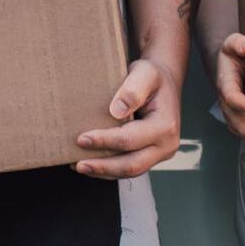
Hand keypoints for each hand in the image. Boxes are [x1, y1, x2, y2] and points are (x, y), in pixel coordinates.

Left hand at [74, 59, 180, 178]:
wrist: (164, 81)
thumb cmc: (152, 76)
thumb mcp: (145, 73)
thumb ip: (132, 90)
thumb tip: (116, 112)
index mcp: (166, 126)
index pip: (130, 140)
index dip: (104, 141)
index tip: (81, 138)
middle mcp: (167, 144)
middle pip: (132, 165)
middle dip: (103, 166)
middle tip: (78, 164)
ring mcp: (161, 153)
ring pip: (130, 171)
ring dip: (104, 172)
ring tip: (80, 166)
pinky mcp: (152, 156)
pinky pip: (130, 168)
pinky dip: (110, 169)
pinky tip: (92, 164)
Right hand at [217, 33, 244, 145]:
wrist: (232, 62)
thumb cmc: (234, 52)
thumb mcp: (234, 42)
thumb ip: (239, 43)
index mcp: (225, 83)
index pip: (230, 97)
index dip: (242, 105)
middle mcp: (227, 102)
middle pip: (238, 123)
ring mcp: (235, 113)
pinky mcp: (244, 118)